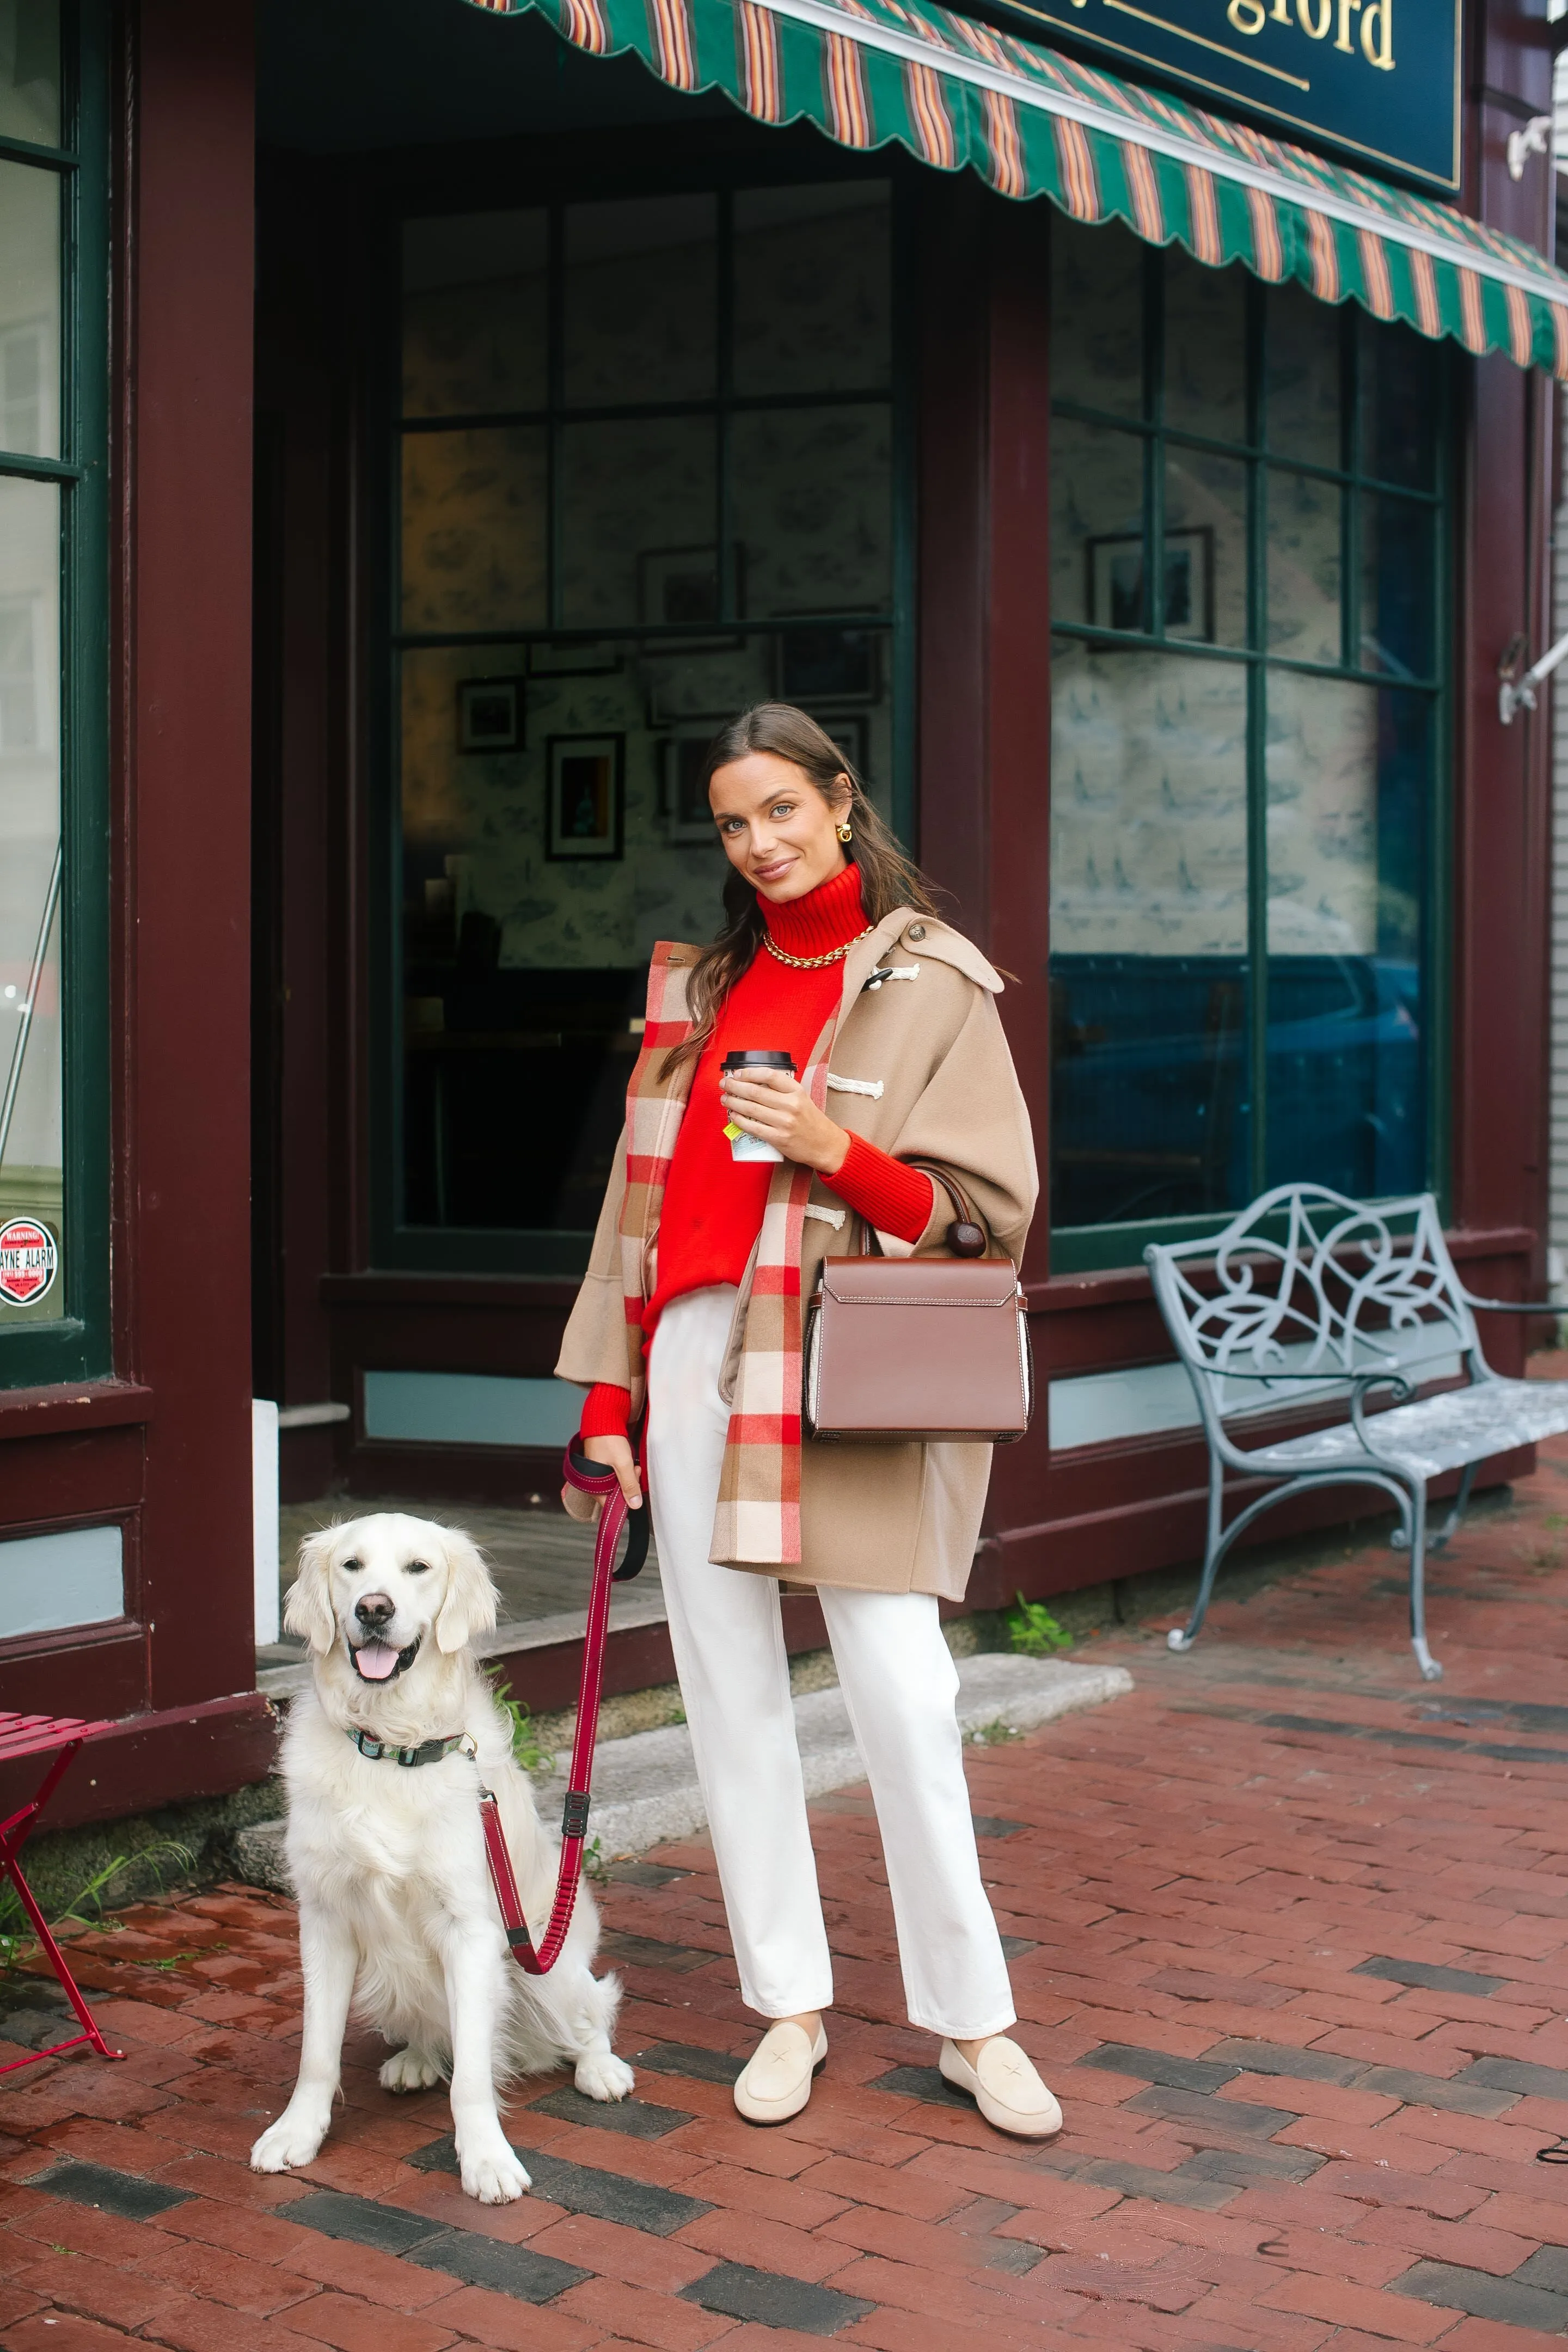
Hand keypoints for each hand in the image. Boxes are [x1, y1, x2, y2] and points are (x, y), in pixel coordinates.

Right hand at [562, 1432, 641, 1519]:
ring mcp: (597, 1472)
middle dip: (628, 1485)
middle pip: (614, 1494)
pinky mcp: (602, 1465)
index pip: (610, 1504)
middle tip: (635, 1471)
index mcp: (592, 1484)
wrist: (603, 1418)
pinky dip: (623, 1470)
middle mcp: (593, 1481)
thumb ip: (629, 1485)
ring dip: (627, 1477)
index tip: (634, 1490)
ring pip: (616, 1483)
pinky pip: (615, 1474)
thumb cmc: (608, 1439)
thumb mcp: (623, 1463)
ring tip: (633, 1465)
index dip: (625, 1499)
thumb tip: (635, 1504)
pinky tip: (628, 1462)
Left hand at [719, 1067, 849, 1174]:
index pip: (769, 1075)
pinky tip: (733, 1115)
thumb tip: (754, 1083)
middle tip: (724, 1085)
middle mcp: (791, 1105)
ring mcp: (784, 1122)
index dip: (750, 1073)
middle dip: (735, 1087)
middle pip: (755, 1091)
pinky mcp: (778, 1138)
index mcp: (796, 1091)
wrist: (825, 1145)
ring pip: (751, 1108)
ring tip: (725, 1099)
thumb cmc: (811, 1121)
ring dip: (733, 1102)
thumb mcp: (802, 1099)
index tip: (738, 1074)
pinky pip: (753, 1127)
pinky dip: (739, 1120)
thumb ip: (782, 1090)